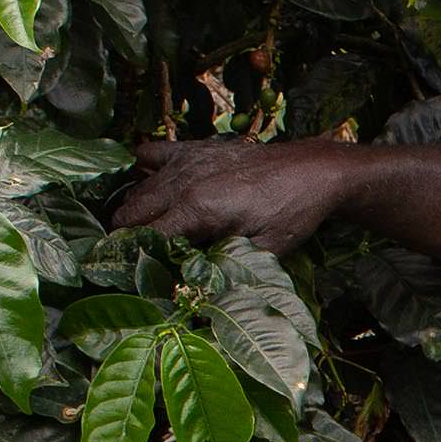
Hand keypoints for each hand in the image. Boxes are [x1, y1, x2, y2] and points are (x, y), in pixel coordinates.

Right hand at [113, 139, 367, 254]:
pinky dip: (141, 170)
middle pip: (132, 212)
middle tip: (138, 258)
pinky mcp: (194, 149)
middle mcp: (184, 182)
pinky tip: (147, 186)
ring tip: (142, 234)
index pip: (147, 239)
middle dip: (128, 237)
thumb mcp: (261, 252)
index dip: (138, 260)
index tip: (136, 275)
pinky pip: (150, 153)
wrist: (312, 172)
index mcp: (198, 209)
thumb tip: (191, 292)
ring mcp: (186, 161)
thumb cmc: (292, 213)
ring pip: (137, 188)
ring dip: (134, 211)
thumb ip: (224, 269)